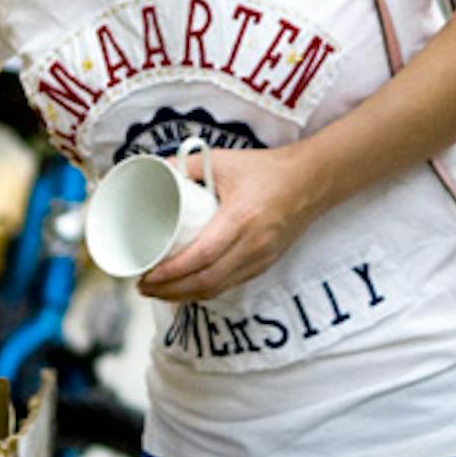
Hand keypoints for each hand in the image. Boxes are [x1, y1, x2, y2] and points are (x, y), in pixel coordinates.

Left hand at [137, 145, 324, 302]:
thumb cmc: (267, 169)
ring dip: (185, 295)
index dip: (171, 273)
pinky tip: (188, 287)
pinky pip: (231, 284)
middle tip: (144, 287)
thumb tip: (154, 171)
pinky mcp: (265, 264)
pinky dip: (205, 290)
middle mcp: (253, 245)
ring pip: (218, 288)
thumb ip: (187, 165)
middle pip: (206, 282)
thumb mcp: (224, 161)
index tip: (147, 275)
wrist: (312, 181)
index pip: (201, 257)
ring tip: (159, 290)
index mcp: (241, 219)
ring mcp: (261, 258)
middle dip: (170, 291)